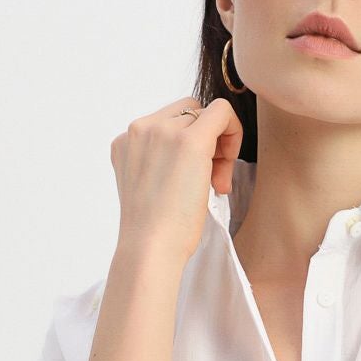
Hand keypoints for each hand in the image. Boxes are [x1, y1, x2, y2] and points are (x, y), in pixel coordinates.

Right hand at [112, 94, 243, 267]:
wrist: (150, 248)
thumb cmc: (154, 231)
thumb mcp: (148, 186)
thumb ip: (160, 162)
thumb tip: (191, 154)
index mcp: (126, 141)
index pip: (168, 122)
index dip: (190, 144)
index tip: (196, 176)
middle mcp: (139, 129)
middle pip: (188, 114)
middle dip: (207, 143)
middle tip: (213, 181)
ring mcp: (162, 131)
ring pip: (205, 114)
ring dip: (220, 148)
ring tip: (217, 185)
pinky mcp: (190, 140)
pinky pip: (222, 112)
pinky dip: (234, 132)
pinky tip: (229, 165)